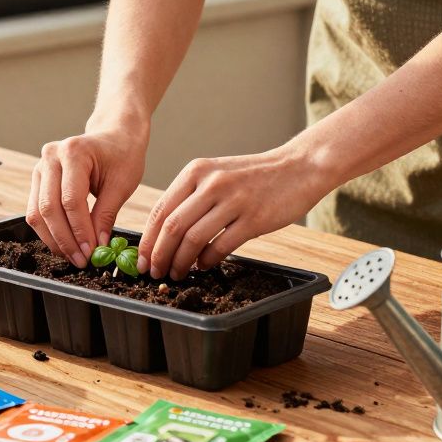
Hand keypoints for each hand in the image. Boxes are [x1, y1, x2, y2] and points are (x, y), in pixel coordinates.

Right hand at [27, 123, 147, 267]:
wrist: (114, 136)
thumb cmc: (122, 155)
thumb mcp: (122, 184)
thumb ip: (106, 216)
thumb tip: (97, 248)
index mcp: (74, 152)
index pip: (70, 200)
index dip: (79, 230)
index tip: (91, 252)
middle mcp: (51, 156)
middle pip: (48, 207)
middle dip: (65, 239)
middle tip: (81, 260)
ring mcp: (40, 166)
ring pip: (37, 212)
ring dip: (53, 239)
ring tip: (73, 256)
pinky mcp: (38, 178)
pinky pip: (36, 210)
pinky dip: (49, 230)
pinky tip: (65, 244)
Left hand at [138, 145, 334, 279]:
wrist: (298, 167)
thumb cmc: (254, 176)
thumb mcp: (216, 174)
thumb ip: (191, 197)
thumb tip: (164, 234)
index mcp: (196, 171)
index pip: (161, 210)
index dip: (148, 240)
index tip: (142, 260)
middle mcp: (211, 183)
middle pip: (172, 227)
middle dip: (159, 255)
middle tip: (155, 272)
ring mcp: (233, 200)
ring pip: (193, 239)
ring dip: (181, 262)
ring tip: (178, 273)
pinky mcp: (253, 219)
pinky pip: (221, 247)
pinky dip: (208, 261)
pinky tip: (205, 266)